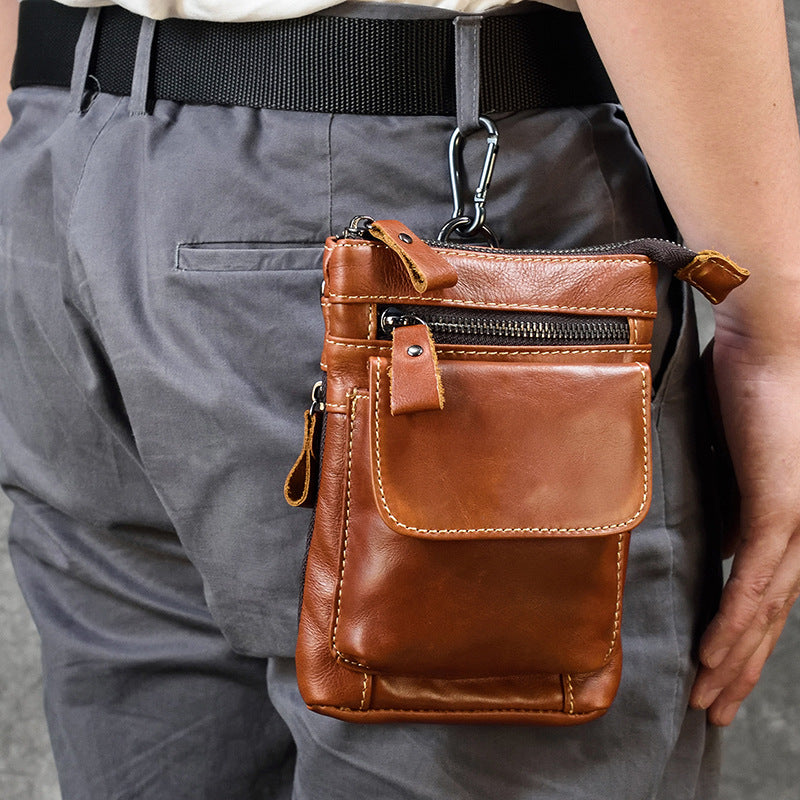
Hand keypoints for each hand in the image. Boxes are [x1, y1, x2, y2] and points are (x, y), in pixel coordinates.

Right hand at [690, 326, 799, 725]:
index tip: (718, 667)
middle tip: (714, 707)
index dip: (747, 636)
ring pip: (767, 609)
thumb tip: (713, 527)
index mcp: (790, 513)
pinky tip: (713, 655)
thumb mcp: (733, 449)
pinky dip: (734, 623)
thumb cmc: (750, 377)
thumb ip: (727, 494)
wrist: (775, 333)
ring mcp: (797, 519)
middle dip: (743, 667)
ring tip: (708, 699)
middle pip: (772, 614)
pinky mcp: (781, 506)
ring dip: (736, 660)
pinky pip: (755, 579)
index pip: (769, 590)